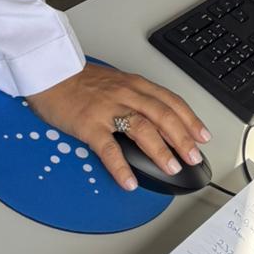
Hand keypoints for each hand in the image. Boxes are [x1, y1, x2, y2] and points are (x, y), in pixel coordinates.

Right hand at [26, 62, 209, 192]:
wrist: (51, 72)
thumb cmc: (82, 81)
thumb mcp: (117, 83)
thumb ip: (137, 98)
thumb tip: (158, 120)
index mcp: (136, 85)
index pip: (171, 102)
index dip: (190, 120)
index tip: (203, 136)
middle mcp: (127, 94)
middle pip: (163, 116)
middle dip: (183, 138)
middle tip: (194, 157)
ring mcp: (108, 109)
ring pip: (142, 129)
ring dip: (161, 151)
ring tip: (172, 168)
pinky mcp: (88, 124)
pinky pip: (108, 149)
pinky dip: (121, 167)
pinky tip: (129, 181)